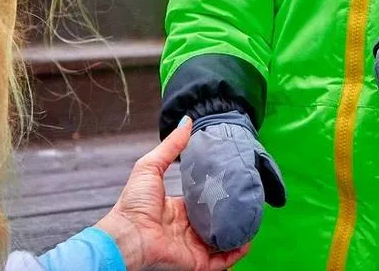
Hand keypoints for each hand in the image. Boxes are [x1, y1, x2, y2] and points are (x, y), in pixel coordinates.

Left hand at [98, 117, 249, 270]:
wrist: (128, 238)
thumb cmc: (133, 205)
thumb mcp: (150, 167)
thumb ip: (171, 146)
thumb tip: (186, 122)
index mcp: (174, 209)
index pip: (200, 202)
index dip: (214, 193)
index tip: (230, 182)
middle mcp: (184, 228)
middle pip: (212, 221)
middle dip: (228, 213)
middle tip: (245, 201)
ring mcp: (192, 246)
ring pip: (220, 240)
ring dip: (235, 232)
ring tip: (251, 221)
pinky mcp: (197, 261)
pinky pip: (221, 260)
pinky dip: (235, 253)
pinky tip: (246, 242)